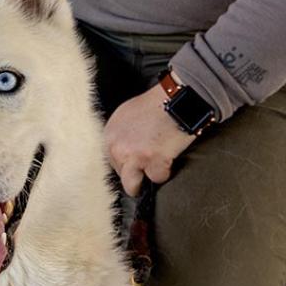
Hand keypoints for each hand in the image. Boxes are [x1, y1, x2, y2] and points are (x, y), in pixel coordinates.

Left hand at [104, 80, 196, 195]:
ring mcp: (133, 156)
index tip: (134, 164)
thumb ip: (122, 135)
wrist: (175, 100)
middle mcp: (117, 147)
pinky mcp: (152, 162)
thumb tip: (124, 152)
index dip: (126, 163)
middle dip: (135, 172)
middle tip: (149, 164)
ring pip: (132, 184)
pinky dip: (166, 172)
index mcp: (109, 135)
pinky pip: (157, 178)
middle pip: (122, 174)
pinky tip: (170, 160)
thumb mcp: (127, 115)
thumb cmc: (156, 104)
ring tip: (154, 173)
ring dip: (144, 180)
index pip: (112, 161)